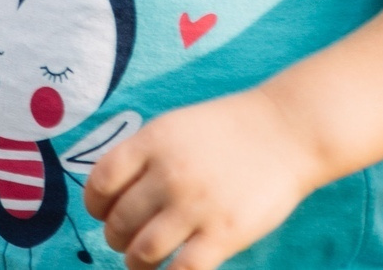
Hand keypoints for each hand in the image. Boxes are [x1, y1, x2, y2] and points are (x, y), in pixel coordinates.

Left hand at [84, 90, 323, 269]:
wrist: (287, 131)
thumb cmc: (230, 130)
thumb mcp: (177, 126)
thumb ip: (144, 156)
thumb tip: (110, 195)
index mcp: (153, 141)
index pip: (100, 182)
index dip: (95, 205)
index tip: (103, 212)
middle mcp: (169, 173)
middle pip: (119, 222)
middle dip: (117, 238)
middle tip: (127, 241)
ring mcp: (196, 204)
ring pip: (142, 252)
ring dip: (136, 263)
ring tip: (144, 262)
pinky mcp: (224, 233)